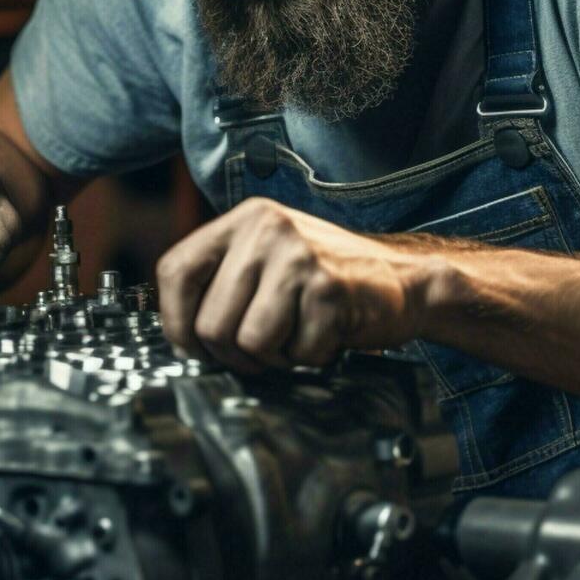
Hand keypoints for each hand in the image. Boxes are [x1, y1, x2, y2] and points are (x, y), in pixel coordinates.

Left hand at [155, 198, 442, 372]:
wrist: (405, 279)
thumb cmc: (327, 279)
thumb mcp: (267, 260)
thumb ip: (223, 282)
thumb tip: (178, 334)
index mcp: (244, 220)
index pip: (174, 271)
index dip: (175, 322)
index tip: (194, 347)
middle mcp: (267, 228)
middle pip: (209, 322)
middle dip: (232, 355)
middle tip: (263, 350)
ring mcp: (299, 256)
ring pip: (247, 342)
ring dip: (272, 358)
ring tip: (295, 338)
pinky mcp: (329, 289)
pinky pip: (294, 352)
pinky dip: (309, 358)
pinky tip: (326, 334)